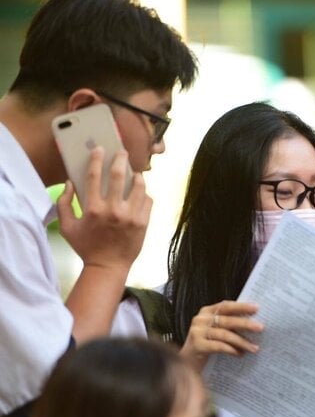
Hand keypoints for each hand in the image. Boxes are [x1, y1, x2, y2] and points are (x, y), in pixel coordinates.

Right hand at [58, 147, 151, 273]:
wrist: (108, 267)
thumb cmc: (86, 246)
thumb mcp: (67, 227)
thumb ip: (64, 204)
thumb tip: (70, 183)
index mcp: (93, 209)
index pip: (94, 176)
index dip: (96, 159)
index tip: (99, 149)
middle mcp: (113, 210)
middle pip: (118, 176)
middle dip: (120, 159)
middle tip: (122, 152)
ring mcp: (131, 216)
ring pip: (138, 186)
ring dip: (137, 176)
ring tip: (135, 173)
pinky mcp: (144, 223)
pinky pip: (148, 201)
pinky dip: (145, 194)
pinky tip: (141, 192)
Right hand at [180, 300, 262, 370]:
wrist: (188, 363)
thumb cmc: (207, 344)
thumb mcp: (217, 330)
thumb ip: (229, 323)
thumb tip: (254, 322)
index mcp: (207, 311)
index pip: (226, 306)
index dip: (241, 306)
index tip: (257, 308)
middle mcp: (201, 319)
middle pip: (227, 320)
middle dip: (245, 324)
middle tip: (260, 328)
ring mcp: (197, 332)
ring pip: (224, 334)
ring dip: (241, 341)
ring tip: (254, 348)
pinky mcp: (196, 345)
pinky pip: (218, 346)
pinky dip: (231, 349)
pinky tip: (240, 353)